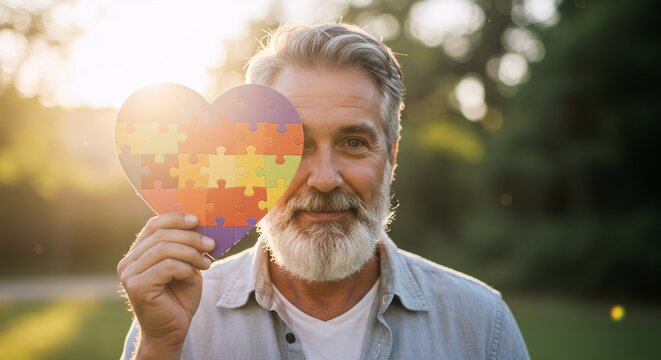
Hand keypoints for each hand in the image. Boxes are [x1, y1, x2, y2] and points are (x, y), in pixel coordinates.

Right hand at [117, 212, 214, 357]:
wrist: (173, 330)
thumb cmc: (179, 298)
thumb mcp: (185, 266)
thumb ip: (184, 246)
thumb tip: (199, 223)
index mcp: (137, 254)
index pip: (153, 225)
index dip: (175, 219)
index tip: (197, 220)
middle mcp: (128, 262)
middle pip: (161, 235)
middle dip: (190, 237)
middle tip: (211, 245)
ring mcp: (129, 275)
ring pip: (164, 249)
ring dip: (191, 254)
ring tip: (206, 264)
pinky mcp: (137, 287)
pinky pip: (167, 267)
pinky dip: (185, 269)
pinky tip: (192, 278)